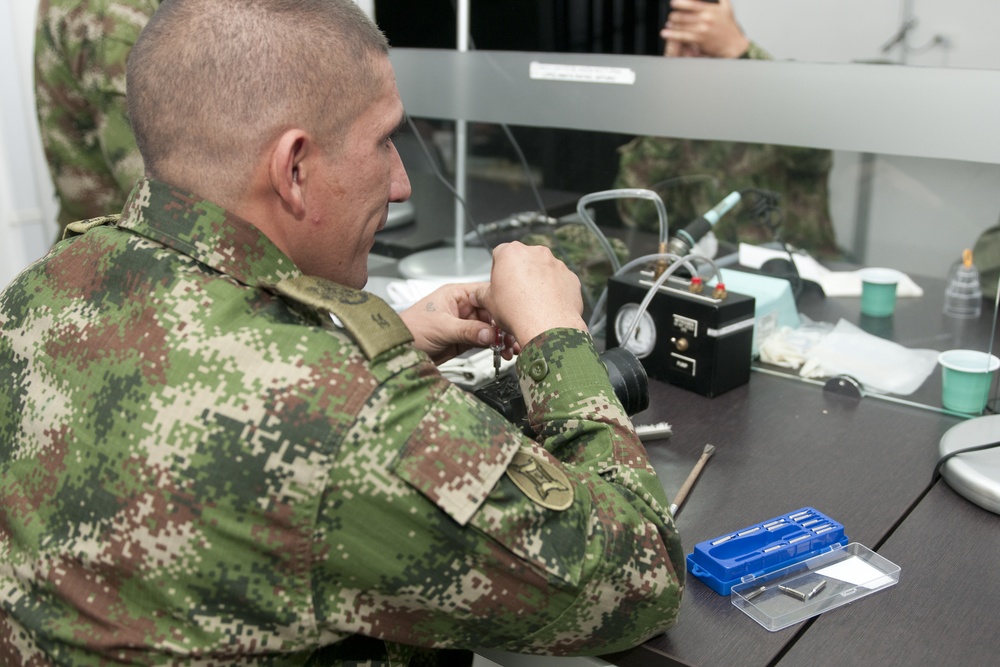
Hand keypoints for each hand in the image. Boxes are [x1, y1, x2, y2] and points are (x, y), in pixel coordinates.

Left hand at [399, 282, 515, 364]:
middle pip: (492, 313)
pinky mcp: (464, 340)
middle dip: (504, 326)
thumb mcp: (442, 327)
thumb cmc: (410, 329)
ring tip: (511, 348)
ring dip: (502, 338)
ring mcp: (464, 324)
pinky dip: (495, 347)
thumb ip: (468, 330)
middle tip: (513, 337)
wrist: (397, 351)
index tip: (510, 316)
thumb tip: (490, 333)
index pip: (485, 294)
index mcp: (456, 294)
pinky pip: (485, 341)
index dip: (499, 304)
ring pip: (491, 329)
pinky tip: (503, 352)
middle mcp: (462, 307)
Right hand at [474, 242, 586, 345]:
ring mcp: (555, 264)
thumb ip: (481, 294)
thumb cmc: (518, 312)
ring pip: (543, 270)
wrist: (547, 326)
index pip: (499, 254)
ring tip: (532, 304)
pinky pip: (559, 282)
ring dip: (537, 283)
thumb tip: (478, 295)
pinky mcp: (570, 277)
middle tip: (514, 296)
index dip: (497, 271)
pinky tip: (547, 306)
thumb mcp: (489, 303)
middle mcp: (535, 253)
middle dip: (519, 275)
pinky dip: (554, 291)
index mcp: (511, 253)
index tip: (499, 285)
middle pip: (523, 261)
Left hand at [662, 0, 749, 58]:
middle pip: (684, 15)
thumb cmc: (728, 26)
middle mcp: (706, 19)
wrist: (733, 44)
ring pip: (682, 25)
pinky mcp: (699, 40)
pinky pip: (682, 36)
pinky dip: (672, 35)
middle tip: (671, 15)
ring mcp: (702, 30)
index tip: (673, 3)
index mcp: (711, 10)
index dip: (681, 3)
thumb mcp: (726, 6)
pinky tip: (666, 33)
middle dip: (674, 15)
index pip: (692, 4)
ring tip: (669, 24)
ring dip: (672, 24)